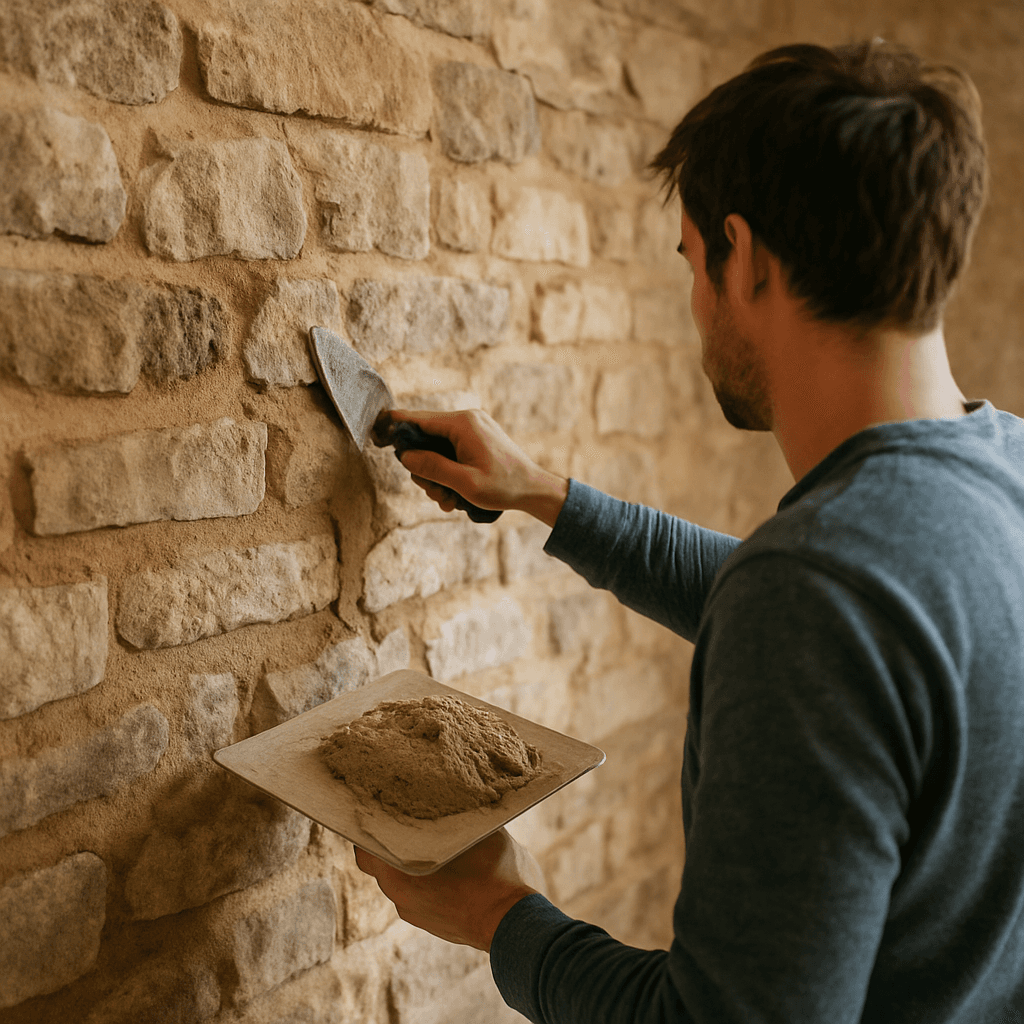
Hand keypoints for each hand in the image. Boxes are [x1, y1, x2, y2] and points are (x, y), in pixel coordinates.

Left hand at [354, 827, 545, 951]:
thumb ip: (460, 816)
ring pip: (401, 880)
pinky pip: (419, 896)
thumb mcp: (480, 832)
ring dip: (409, 862)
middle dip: (389, 841)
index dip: (368, 827)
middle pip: (381, 863)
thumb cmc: (496, 875)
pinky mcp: (433, 924)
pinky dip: (425, 880)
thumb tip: (458, 795)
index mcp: (400, 873)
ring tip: (429, 839)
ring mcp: (416, 913)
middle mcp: (400, 896)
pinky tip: (447, 868)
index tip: (377, 808)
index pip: (365, 849)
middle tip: (404, 816)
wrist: (515, 925)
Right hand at [387, 409, 568, 527]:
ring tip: (449, 500)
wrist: (535, 489)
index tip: (376, 433)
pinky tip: (456, 495)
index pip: (418, 419)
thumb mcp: (464, 483)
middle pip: (425, 439)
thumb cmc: (505, 487)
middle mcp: (467, 420)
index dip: (395, 428)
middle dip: (424, 470)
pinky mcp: (476, 439)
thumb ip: (432, 468)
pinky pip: (451, 453)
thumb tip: (405, 457)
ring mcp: (473, 429)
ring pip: (436, 450)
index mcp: (463, 424)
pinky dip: (448, 473)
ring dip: (437, 477)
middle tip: (436, 494)